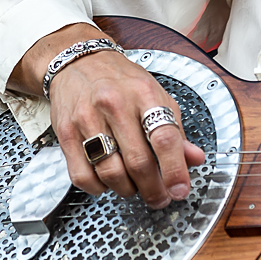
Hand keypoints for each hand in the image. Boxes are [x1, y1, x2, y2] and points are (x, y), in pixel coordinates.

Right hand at [16, 24, 205, 208]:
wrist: (79, 62)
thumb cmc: (121, 80)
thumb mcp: (156, 95)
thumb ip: (176, 130)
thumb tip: (195, 160)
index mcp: (144, 94)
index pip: (164, 137)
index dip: (175, 170)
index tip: (180, 190)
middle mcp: (114, 105)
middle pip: (138, 162)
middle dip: (153, 189)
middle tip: (159, 197)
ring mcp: (87, 119)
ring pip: (110, 173)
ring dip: (127, 189)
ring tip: (134, 186)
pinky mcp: (65, 134)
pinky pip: (82, 176)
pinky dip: (98, 188)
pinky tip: (108, 181)